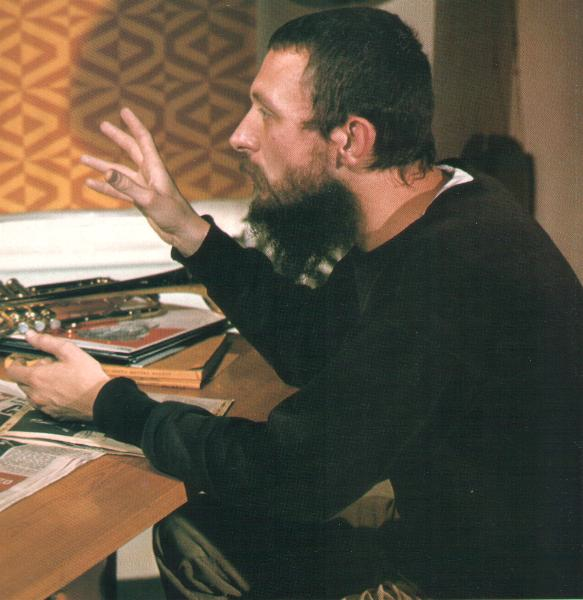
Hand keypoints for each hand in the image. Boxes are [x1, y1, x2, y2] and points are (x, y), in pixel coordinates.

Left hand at [5, 332, 110, 421]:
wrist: (100, 399)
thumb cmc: (87, 376)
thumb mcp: (69, 351)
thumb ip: (47, 342)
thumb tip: (31, 336)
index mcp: (37, 377)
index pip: (13, 371)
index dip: (17, 363)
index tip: (23, 360)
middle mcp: (36, 393)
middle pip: (21, 383)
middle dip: (30, 374)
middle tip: (47, 368)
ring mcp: (43, 405)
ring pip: (31, 394)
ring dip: (38, 386)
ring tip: (56, 380)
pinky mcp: (52, 414)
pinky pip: (42, 404)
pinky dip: (47, 397)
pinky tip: (62, 391)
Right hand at [81, 107, 209, 256]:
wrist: (182, 233)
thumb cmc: (173, 215)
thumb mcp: (149, 200)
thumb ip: (128, 186)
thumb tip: (106, 172)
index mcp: (155, 169)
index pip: (143, 140)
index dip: (134, 125)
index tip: (124, 111)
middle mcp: (149, 174)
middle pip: (131, 150)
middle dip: (117, 137)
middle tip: (103, 125)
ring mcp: (144, 187)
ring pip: (119, 172)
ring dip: (102, 166)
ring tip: (83, 159)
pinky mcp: (140, 200)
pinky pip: (119, 190)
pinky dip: (105, 187)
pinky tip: (91, 184)